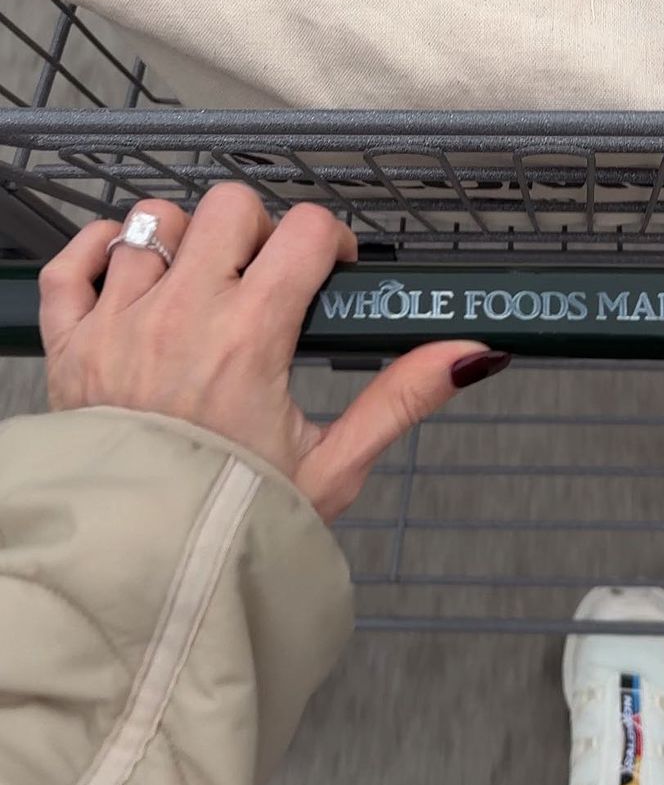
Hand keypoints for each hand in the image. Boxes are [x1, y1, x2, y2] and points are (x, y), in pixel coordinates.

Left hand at [39, 185, 509, 521]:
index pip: (305, 229)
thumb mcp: (334, 468)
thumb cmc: (234, 523)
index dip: (330, 240)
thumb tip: (472, 355)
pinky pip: (73, 261)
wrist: (140, 577)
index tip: (330, 272)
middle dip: (259, 231)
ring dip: (183, 243)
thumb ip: (402, 399)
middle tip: (266, 279)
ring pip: (153, 223)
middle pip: (229, 207)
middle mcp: (180, 315)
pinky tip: (129, 275)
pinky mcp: (69, 343)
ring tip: (200, 286)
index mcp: (250, 337)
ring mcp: (117, 323)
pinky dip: (99, 252)